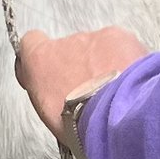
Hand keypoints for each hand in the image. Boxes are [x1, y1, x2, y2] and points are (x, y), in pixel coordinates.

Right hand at [16, 25, 148, 144]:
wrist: (112, 116)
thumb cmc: (80, 121)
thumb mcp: (49, 114)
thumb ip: (48, 92)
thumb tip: (55, 93)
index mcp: (40, 61)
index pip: (31, 43)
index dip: (44, 56)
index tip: (52, 69)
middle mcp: (65, 43)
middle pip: (71, 49)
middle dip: (82, 67)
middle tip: (91, 92)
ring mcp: (93, 38)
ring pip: (98, 48)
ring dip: (105, 65)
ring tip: (113, 92)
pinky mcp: (119, 37)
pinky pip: (121, 46)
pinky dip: (125, 61)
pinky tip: (128, 83)